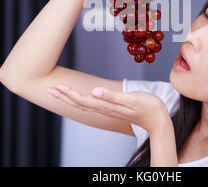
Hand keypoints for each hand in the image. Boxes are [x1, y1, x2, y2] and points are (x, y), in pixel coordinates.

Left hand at [46, 83, 167, 133]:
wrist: (158, 119)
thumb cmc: (148, 107)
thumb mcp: (132, 99)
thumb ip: (113, 96)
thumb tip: (95, 91)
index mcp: (107, 106)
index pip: (82, 100)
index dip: (68, 93)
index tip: (56, 86)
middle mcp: (105, 109)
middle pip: (79, 103)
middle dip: (63, 96)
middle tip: (49, 88)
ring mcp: (108, 110)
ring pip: (84, 104)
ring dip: (69, 98)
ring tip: (58, 91)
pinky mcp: (112, 108)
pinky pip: (91, 105)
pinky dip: (81, 101)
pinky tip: (78, 97)